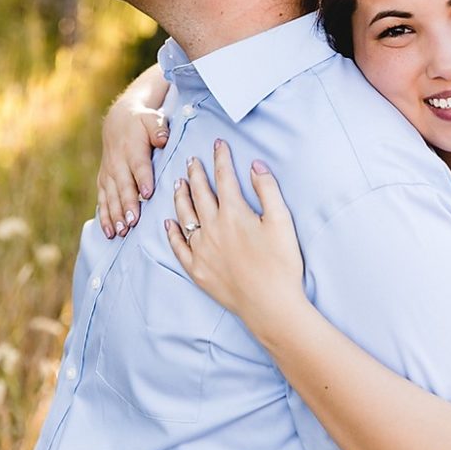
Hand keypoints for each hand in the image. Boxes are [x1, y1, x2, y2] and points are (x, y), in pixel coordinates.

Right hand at [97, 65, 169, 237]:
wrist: (118, 120)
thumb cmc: (142, 122)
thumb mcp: (152, 119)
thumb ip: (158, 129)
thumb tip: (163, 138)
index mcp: (133, 148)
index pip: (138, 165)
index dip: (143, 179)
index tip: (147, 194)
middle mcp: (118, 162)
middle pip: (123, 185)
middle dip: (127, 204)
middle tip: (132, 221)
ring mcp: (109, 173)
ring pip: (111, 196)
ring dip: (115, 214)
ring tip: (121, 231)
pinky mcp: (103, 181)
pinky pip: (102, 200)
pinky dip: (104, 216)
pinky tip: (109, 232)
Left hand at [163, 141, 307, 337]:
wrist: (271, 305)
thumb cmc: (281, 263)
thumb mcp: (282, 221)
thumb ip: (267, 189)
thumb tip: (255, 165)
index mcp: (233, 213)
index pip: (224, 177)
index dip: (221, 158)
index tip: (218, 143)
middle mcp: (212, 227)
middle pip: (200, 192)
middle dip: (196, 173)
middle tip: (191, 159)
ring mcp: (201, 249)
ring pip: (184, 215)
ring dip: (181, 196)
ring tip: (179, 183)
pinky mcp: (196, 270)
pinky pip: (178, 247)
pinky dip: (172, 232)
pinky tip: (168, 222)